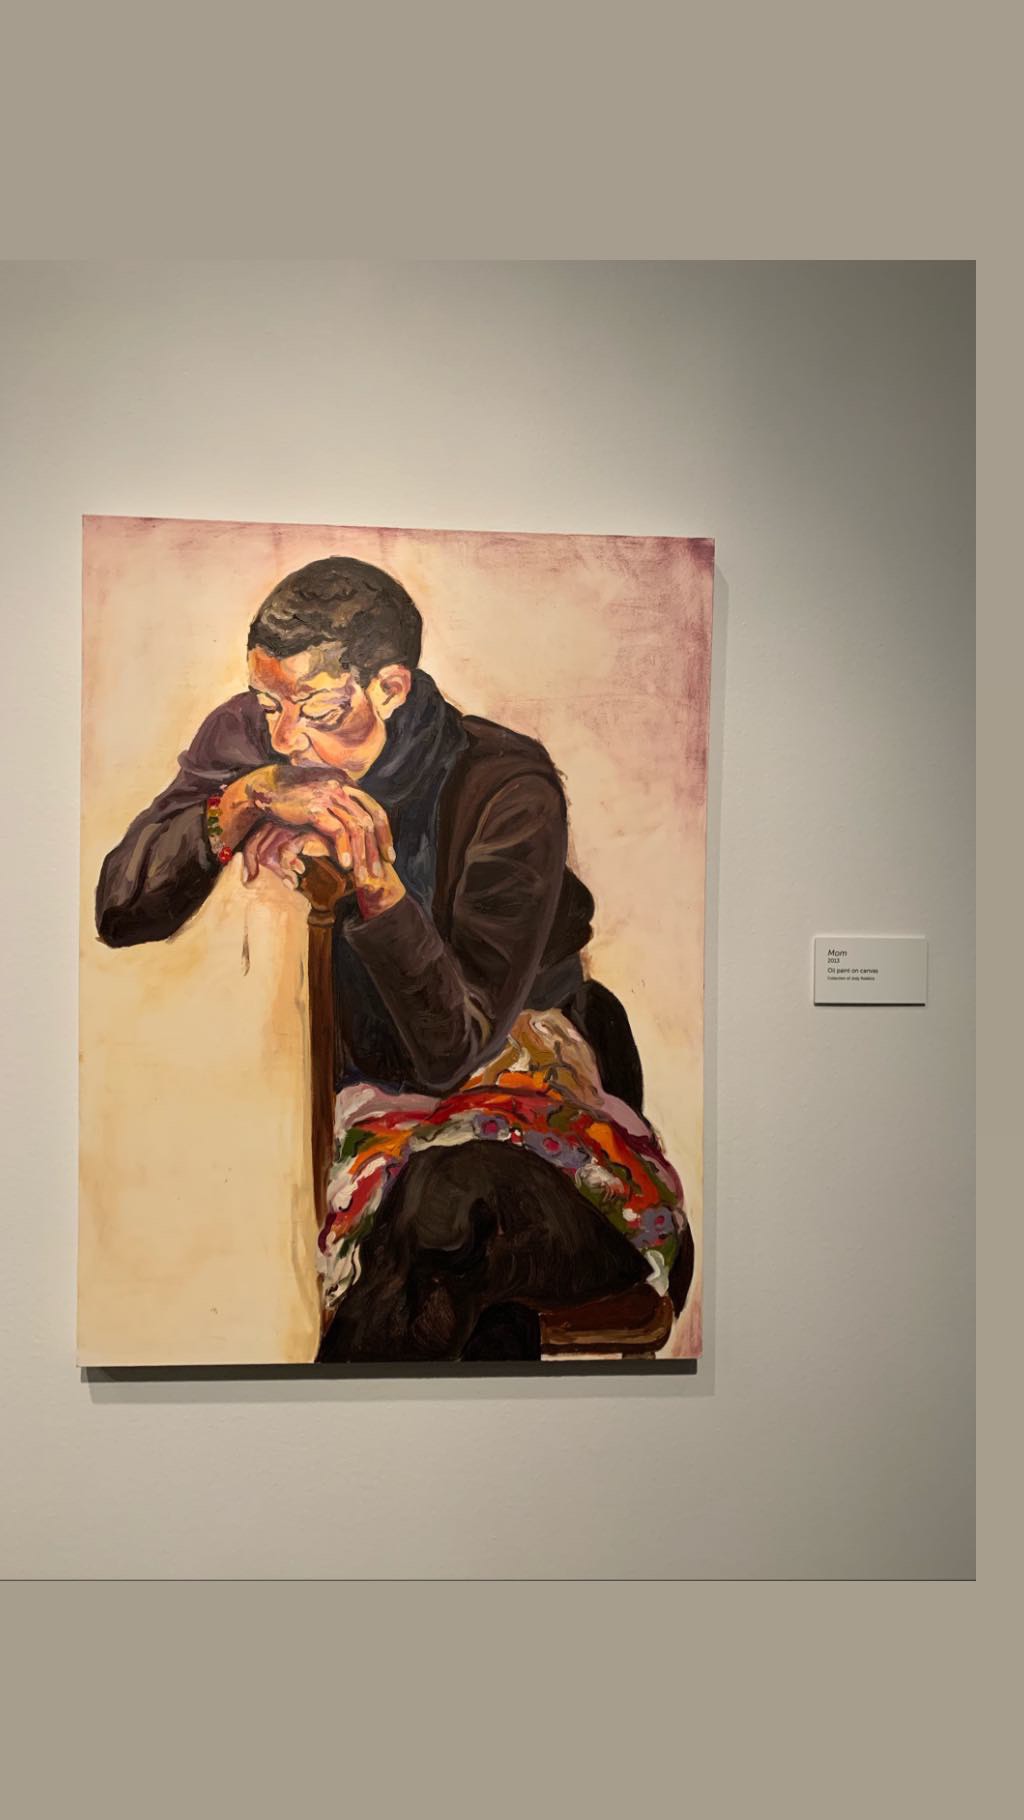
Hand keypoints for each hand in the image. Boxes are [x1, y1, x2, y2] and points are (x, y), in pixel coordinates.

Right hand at [237, 778, 404, 917]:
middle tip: (380, 871)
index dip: (384, 834)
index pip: (375, 810)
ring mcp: (329, 795)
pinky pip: (337, 831)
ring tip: (363, 876)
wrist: (264, 786)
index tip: (389, 855)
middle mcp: (341, 786)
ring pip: (356, 829)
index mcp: (346, 783)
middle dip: (377, 849)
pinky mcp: (315, 807)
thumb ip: (338, 805)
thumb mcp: (320, 795)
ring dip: (362, 855)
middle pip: (370, 821)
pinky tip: (345, 866)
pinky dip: (344, 850)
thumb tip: (357, 823)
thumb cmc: (292, 795)